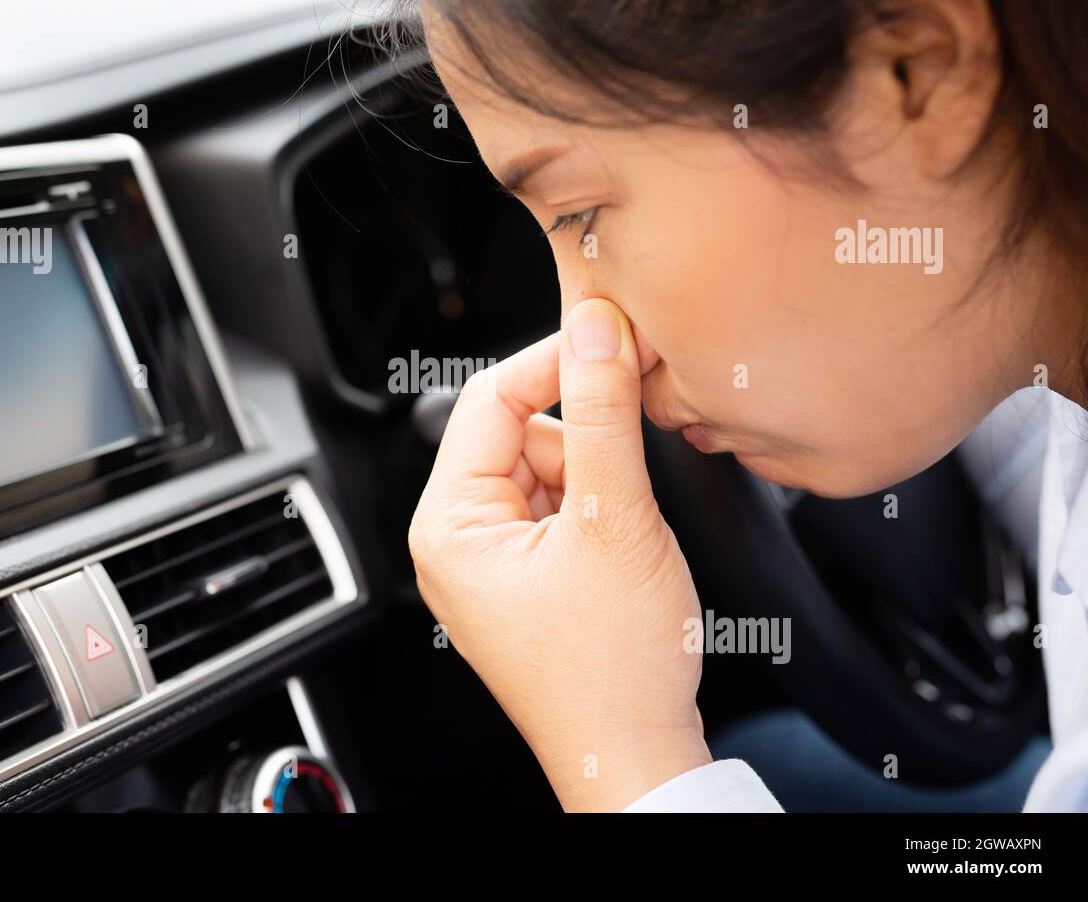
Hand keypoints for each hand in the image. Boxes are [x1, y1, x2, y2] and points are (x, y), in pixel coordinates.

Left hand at [408, 298, 710, 811]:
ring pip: (547, 469)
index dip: (556, 359)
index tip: (615, 336)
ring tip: (628, 531)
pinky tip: (624, 548)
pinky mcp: (526, 582)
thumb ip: (603, 414)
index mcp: (449, 524)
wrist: (637, 758)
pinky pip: (559, 511)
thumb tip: (595, 328)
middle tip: (637, 450)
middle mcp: (458, 541)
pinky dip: (599, 510)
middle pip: (520, 432)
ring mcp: (492, 565)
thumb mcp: (615, 521)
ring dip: (597, 477)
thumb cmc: (614, 667)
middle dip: (583, 433)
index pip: (490, 398)